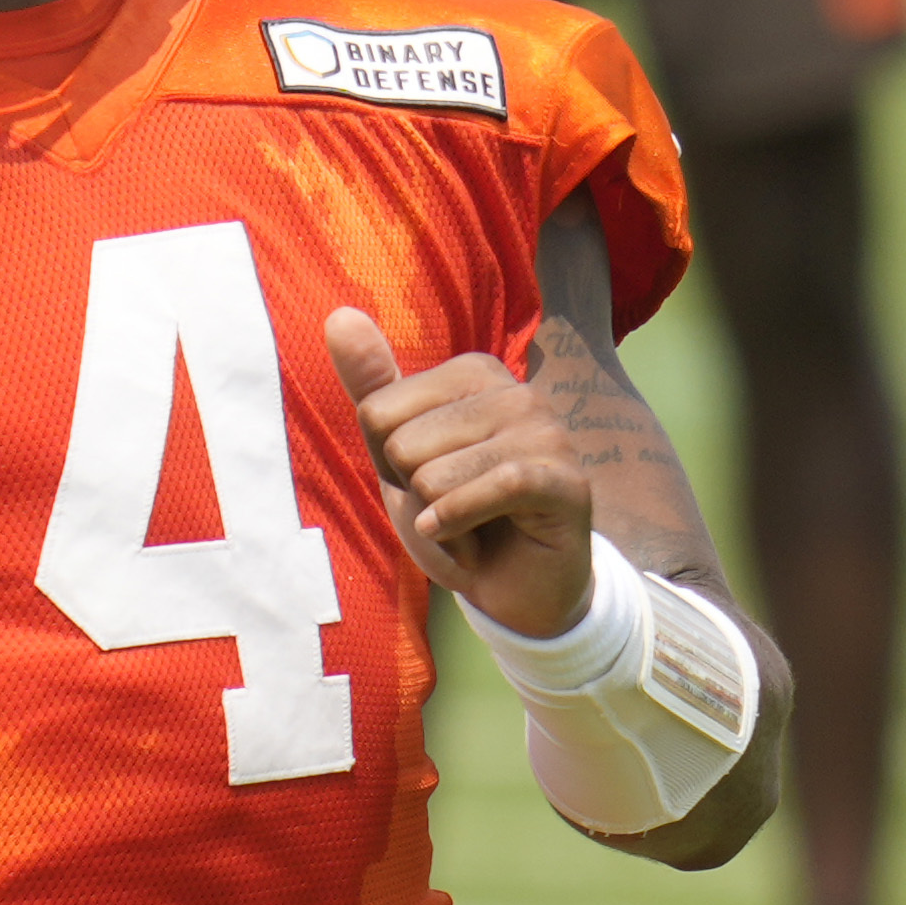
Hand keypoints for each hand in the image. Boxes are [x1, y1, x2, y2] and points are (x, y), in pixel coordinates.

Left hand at [322, 306, 596, 644]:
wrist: (515, 590)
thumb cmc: (457, 517)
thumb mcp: (399, 456)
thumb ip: (372, 387)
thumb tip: (339, 314)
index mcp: (474, 373)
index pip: (377, 412)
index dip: (388, 466)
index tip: (428, 483)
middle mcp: (516, 392)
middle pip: (401, 444)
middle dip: (413, 494)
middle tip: (454, 510)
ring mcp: (547, 433)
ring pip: (434, 475)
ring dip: (439, 520)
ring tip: (470, 527)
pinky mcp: (565, 480)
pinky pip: (489, 490)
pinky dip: (458, 527)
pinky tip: (466, 543)